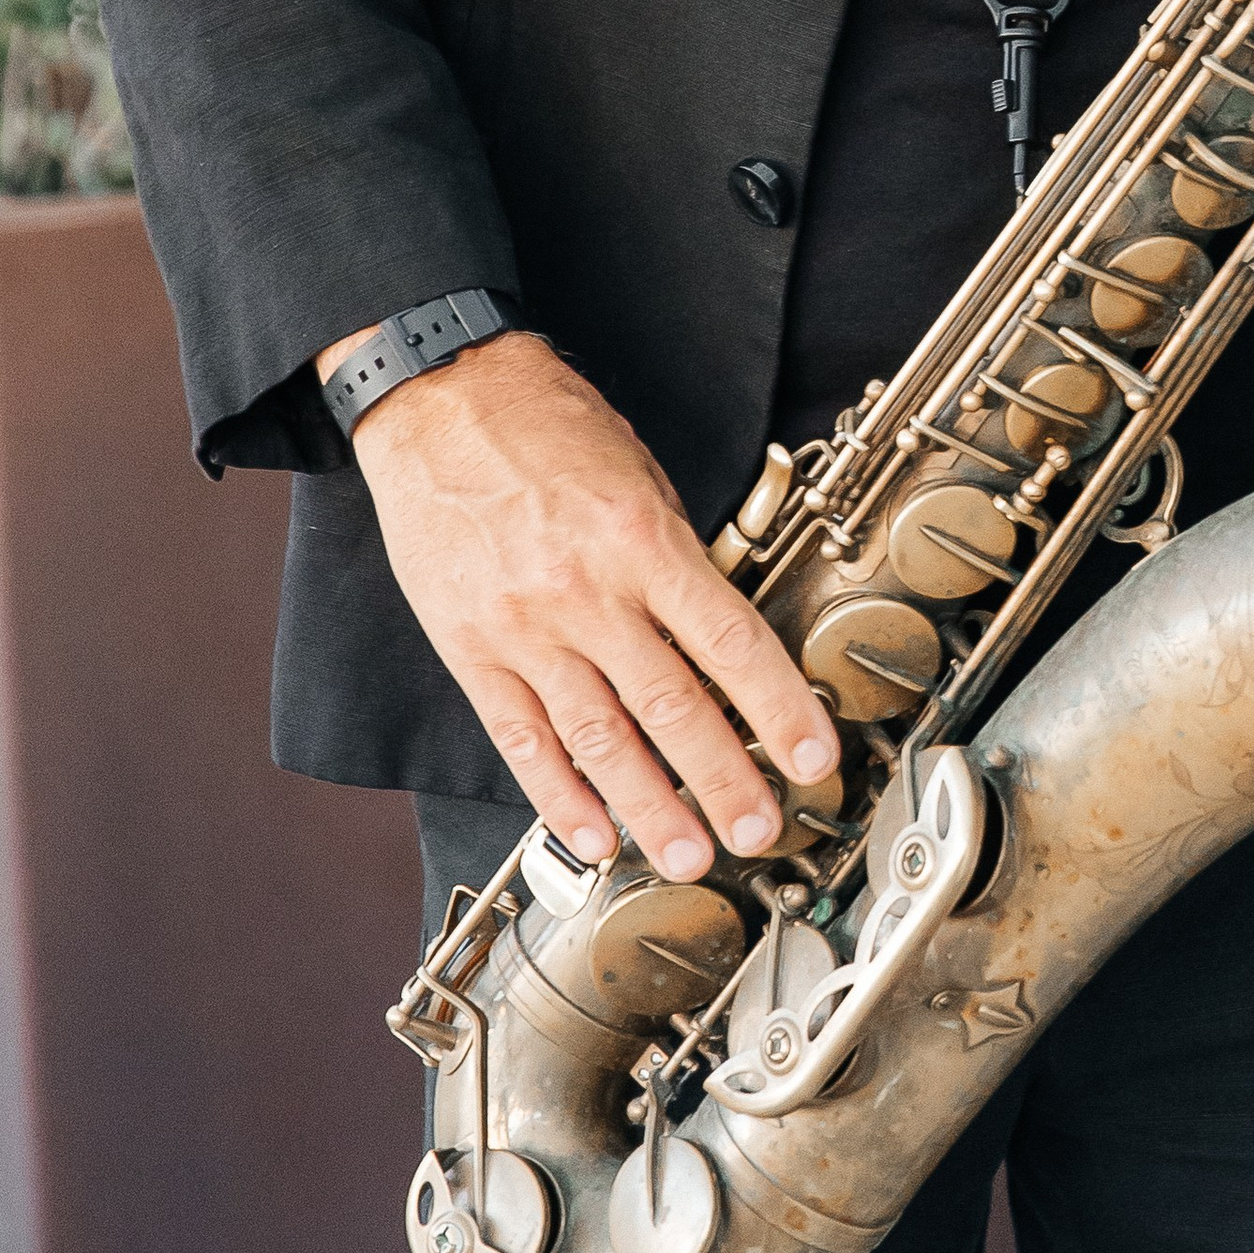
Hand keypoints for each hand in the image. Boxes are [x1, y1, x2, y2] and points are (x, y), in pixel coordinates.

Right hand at [323, 325, 835, 880]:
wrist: (441, 399)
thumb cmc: (547, 426)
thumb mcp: (638, 472)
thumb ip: (677, 554)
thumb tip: (719, 633)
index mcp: (640, 538)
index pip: (728, 640)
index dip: (777, 707)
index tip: (812, 754)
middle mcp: (584, 590)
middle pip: (670, 705)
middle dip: (724, 778)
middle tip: (760, 830)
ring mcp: (523, 627)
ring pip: (598, 738)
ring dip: (650, 807)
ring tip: (689, 853)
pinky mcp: (470, 649)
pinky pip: (521, 738)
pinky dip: (560, 796)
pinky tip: (594, 835)